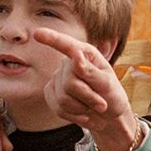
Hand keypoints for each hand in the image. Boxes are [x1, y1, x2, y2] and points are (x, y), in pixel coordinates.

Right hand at [36, 28, 137, 150]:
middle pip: (70, 83)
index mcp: (86, 54)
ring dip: (82, 108)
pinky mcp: (51, 94)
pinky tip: (83, 113)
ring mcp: (57, 78)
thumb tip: (76, 56)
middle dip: (88, 97)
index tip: (37, 33)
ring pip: (63, 98)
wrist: (108, 117)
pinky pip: (58, 108)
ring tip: (93, 107)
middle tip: (102, 104)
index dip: (51, 39)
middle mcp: (68, 63)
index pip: (67, 45)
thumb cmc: (112, 96)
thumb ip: (91, 72)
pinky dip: (74, 115)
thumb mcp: (108, 84)